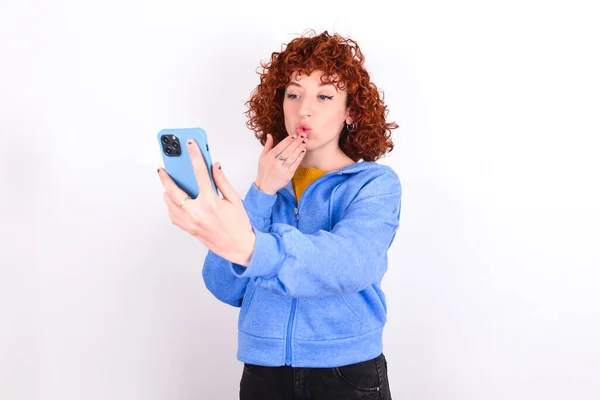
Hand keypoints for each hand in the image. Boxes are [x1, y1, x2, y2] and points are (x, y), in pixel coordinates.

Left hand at [158, 139, 255, 266]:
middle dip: (166, 177)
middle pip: (174, 190)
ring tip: (169, 184)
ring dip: (167, 192)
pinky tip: (175, 200)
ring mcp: (190, 222)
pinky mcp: (189, 229)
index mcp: (211, 202)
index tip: (190, 145)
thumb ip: (222, 181)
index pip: (200, 173)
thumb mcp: (234, 200)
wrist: (239, 247)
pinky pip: (173, 215)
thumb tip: (214, 166)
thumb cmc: (239, 225)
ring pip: (169, 203)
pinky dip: (171, 206)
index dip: (195, 156)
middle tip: (163, 168)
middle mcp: (197, 212)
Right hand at [254, 134, 306, 194]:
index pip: (280, 146)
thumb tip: (269, 135)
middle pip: (287, 151)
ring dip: (299, 149)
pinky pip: (295, 165)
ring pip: (292, 157)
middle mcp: (276, 162)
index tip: (294, 135)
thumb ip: (267, 145)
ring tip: (304, 142)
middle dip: (296, 142)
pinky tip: (303, 152)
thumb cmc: (264, 170)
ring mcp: (282, 169)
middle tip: (302, 136)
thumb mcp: (262, 157)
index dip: (288, 140)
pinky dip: (300, 158)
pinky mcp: (288, 175)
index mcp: (270, 157)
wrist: (265, 185)